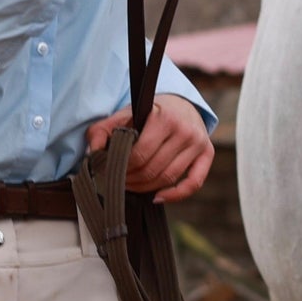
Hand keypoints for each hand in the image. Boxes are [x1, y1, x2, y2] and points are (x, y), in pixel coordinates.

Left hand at [86, 96, 213, 203]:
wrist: (180, 103)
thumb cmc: (149, 112)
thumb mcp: (124, 115)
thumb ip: (102, 131)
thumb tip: (94, 154)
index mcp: (164, 117)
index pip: (140, 154)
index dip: (123, 168)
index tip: (111, 171)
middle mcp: (185, 130)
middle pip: (153, 169)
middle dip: (131, 180)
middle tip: (118, 182)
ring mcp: (198, 143)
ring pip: (168, 178)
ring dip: (146, 188)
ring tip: (132, 186)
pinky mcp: (207, 153)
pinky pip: (193, 183)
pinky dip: (176, 195)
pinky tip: (158, 197)